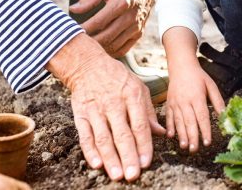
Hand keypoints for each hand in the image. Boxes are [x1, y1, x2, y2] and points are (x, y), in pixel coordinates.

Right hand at [46, 34, 164, 181]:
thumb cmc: (117, 78)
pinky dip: (90, 150)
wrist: (88, 65)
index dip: (143, 145)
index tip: (146, 162)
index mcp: (132, 95)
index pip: (139, 124)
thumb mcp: (138, 87)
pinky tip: (97, 164)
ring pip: (103, 137)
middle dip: (128, 156)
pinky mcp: (81, 114)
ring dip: (110, 158)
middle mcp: (114, 103)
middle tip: (133, 175)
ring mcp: (96, 109)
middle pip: (122, 134)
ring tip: (117, 175)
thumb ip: (148, 112)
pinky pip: (85, 135)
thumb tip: (160, 133)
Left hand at [69, 0, 156, 56]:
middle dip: (89, 42)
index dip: (85, 29)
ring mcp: (135, 27)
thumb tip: (73, 9)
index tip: (73, 31)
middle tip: (78, 42)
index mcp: (120, 4)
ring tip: (87, 46)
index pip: (99, 22)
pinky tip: (101, 48)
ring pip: (113, 46)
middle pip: (106, 37)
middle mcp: (130, 17)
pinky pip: (123, 50)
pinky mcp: (139, 34)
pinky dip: (110, 52)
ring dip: (99, 48)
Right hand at [165, 63, 224, 152]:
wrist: (181, 66)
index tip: (208, 142)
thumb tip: (224, 115)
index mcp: (197, 97)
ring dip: (181, 135)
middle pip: (189, 121)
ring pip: (179, 121)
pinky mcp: (169, 103)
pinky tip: (170, 136)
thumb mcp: (211, 86)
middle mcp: (185, 101)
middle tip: (195, 149)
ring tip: (184, 146)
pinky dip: (169, 127)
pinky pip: (169, 117)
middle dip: (192, 137)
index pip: (202, 116)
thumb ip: (218, 101)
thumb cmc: (198, 77)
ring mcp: (175, 103)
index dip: (205, 130)